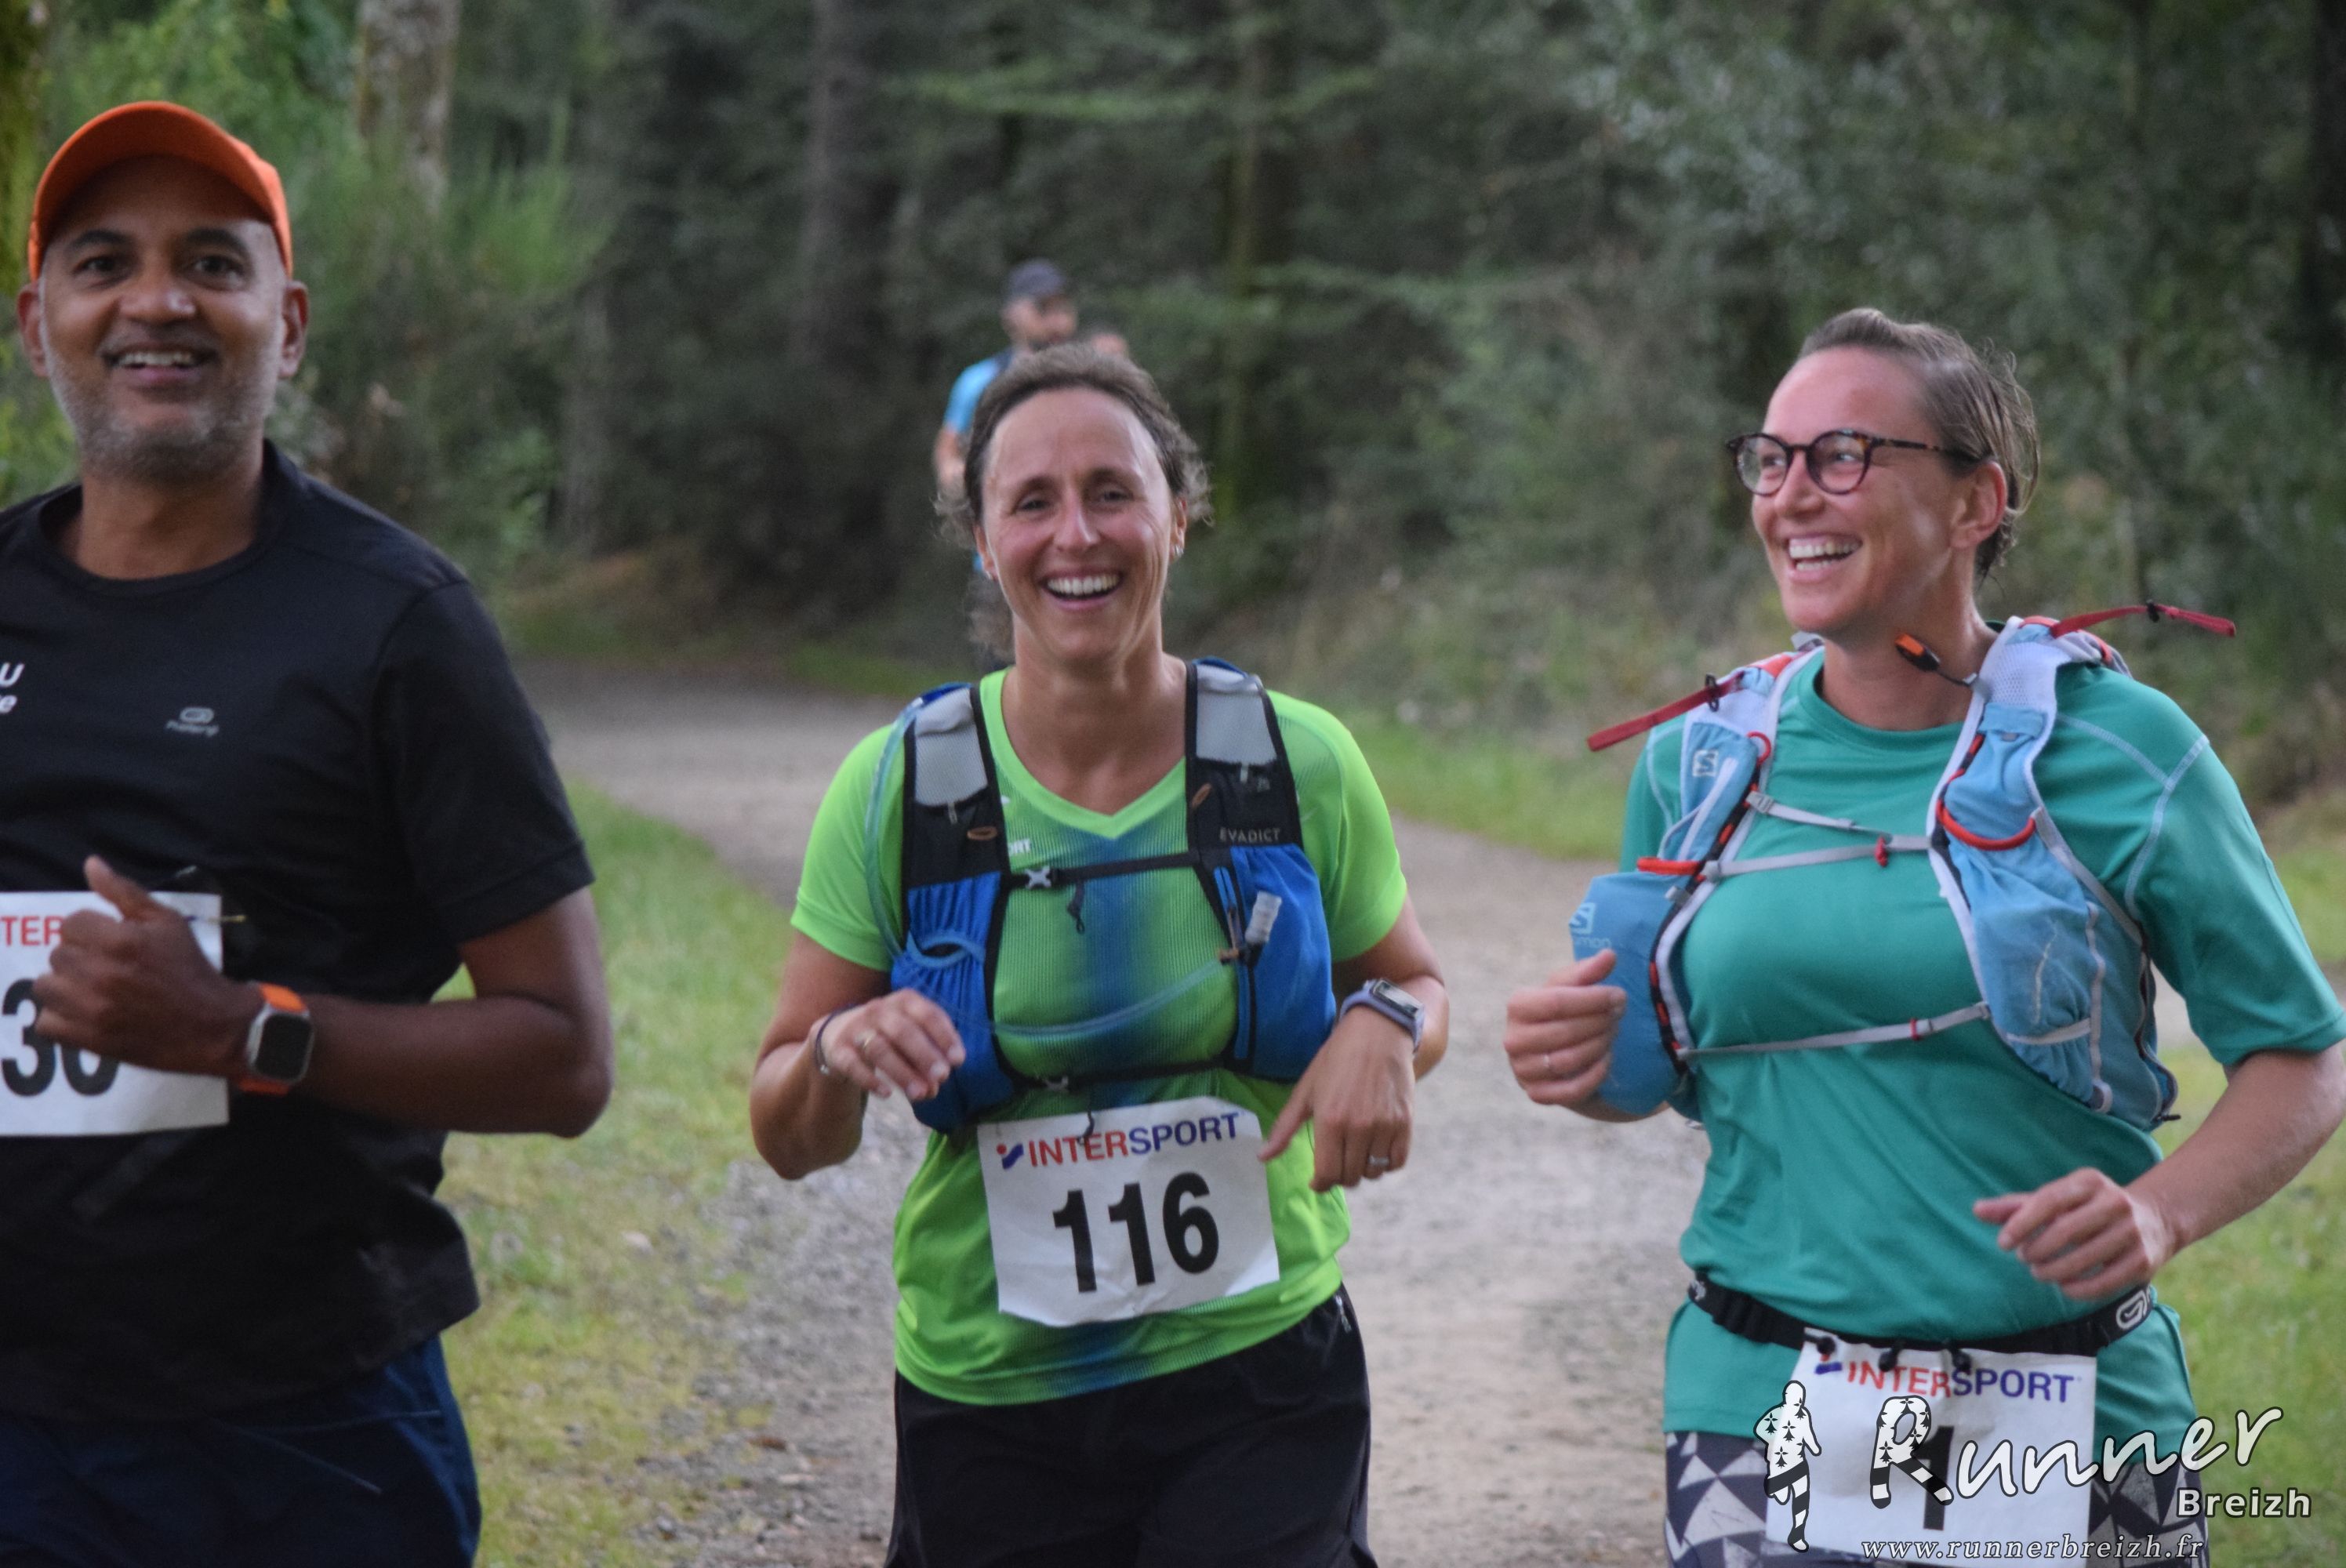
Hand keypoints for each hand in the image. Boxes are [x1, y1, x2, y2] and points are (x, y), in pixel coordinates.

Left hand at [31, 856, 258, 1077]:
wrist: (210, 1026)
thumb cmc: (189, 969)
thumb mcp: (167, 922)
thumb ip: (125, 891)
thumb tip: (91, 864)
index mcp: (120, 940)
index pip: (71, 923)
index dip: (90, 929)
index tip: (110, 941)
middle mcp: (100, 973)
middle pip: (58, 954)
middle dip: (80, 956)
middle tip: (106, 966)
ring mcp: (91, 1009)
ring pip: (45, 986)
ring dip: (65, 986)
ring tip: (91, 989)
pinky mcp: (87, 1038)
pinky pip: (47, 1022)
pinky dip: (61, 1017)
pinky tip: (85, 1013)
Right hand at [813, 989, 963, 1100]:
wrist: (839, 1033)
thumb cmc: (888, 1033)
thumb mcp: (911, 1031)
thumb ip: (930, 1051)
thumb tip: (940, 1080)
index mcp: (904, 1001)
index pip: (928, 1014)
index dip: (944, 1036)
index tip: (958, 1061)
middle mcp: (879, 1010)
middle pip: (904, 1031)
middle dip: (925, 1055)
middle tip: (943, 1077)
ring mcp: (856, 1028)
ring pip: (880, 1049)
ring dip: (902, 1073)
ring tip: (920, 1094)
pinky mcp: (838, 1049)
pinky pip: (853, 1065)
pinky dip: (870, 1080)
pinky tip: (887, 1094)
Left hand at [1260, 1001, 1414, 1190]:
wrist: (1378, 1034)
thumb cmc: (1336, 1060)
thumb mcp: (1305, 1090)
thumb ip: (1284, 1128)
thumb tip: (1262, 1158)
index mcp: (1330, 1121)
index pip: (1327, 1174)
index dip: (1320, 1183)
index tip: (1317, 1180)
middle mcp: (1359, 1128)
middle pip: (1350, 1177)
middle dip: (1339, 1176)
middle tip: (1336, 1161)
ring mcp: (1385, 1126)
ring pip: (1373, 1172)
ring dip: (1363, 1169)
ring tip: (1355, 1153)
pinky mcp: (1405, 1123)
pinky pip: (1397, 1162)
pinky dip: (1386, 1163)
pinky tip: (1376, 1149)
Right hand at [1503, 949, 1626, 1107]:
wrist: (1553, 1052)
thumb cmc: (1562, 1014)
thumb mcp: (1572, 989)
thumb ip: (1589, 972)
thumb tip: (1610, 955)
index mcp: (1517, 1006)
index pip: (1556, 1001)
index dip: (1592, 998)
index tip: (1619, 995)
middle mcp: (1513, 1040)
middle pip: (1564, 1031)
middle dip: (1599, 1022)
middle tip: (1619, 1014)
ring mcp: (1522, 1070)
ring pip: (1568, 1060)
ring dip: (1599, 1045)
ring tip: (1613, 1033)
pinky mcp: (1537, 1095)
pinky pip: (1571, 1090)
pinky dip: (1594, 1075)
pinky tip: (1606, 1060)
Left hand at [1974, 1167, 2178, 1298]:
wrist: (2157, 1216)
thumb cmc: (2089, 1208)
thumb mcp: (2058, 1199)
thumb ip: (2017, 1206)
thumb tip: (1976, 1210)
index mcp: (2089, 1182)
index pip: (2049, 1200)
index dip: (2022, 1223)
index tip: (2003, 1243)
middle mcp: (2115, 1203)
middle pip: (2066, 1230)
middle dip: (2037, 1249)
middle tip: (2024, 1258)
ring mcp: (2133, 1232)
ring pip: (2085, 1258)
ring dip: (2054, 1270)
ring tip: (2040, 1272)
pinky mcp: (2144, 1261)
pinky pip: (2106, 1281)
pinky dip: (2079, 1289)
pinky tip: (2064, 1287)